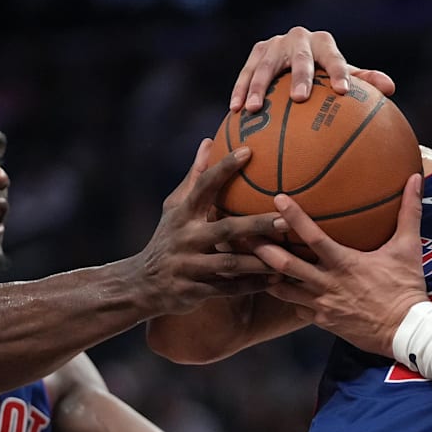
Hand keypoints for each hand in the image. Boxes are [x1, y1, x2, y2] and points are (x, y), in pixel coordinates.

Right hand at [137, 139, 285, 313]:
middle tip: (286, 219)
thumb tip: (209, 141)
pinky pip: (228, 289)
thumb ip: (194, 177)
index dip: (224, 168)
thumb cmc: (168, 237)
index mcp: (183, 214)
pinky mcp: (193, 290)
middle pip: (226, 229)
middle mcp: (185, 238)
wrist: (142, 283)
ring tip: (289, 255)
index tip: (248, 151)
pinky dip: (252, 285)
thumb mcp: (175, 207)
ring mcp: (188, 265)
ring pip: (230, 264)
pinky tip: (276, 280)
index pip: (203, 185)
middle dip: (257, 224)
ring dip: (260, 261)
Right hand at [231, 26, 395, 112]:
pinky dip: (240, 90)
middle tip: (299, 99)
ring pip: (266, 65)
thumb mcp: (342, 76)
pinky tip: (235, 110)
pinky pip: (246, 72)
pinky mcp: (256, 52)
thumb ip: (364, 80)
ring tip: (255, 109)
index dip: (339, 72)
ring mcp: (275, 44)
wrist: (294, 59)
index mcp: (323, 43)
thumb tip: (390, 87)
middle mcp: (298, 38)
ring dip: (259, 87)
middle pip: (299, 58)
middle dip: (299, 76)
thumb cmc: (324, 73)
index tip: (343, 92)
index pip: (334, 57)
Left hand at [253, 174, 427, 357]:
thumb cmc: (406, 288)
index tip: (276, 198)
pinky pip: (295, 306)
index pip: (313, 236)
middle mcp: (327, 283)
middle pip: (285, 265)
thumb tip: (416, 178)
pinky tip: (271, 287)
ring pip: (282, 289)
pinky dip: (284, 296)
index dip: (293, 217)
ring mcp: (321, 304)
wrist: (406, 333)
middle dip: (260, 249)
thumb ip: (408, 211)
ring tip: (240, 261)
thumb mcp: (408, 248)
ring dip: (263, 274)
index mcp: (344, 262)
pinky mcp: (321, 321)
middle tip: (238, 233)